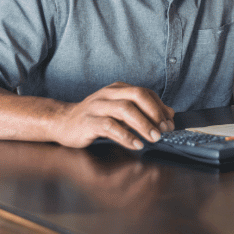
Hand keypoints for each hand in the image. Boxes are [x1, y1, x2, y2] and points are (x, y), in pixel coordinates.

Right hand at [54, 82, 174, 149]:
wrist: (63, 122)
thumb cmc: (95, 118)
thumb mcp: (120, 111)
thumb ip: (142, 111)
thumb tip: (169, 114)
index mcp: (118, 89)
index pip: (145, 93)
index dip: (160, 107)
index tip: (170, 123)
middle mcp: (108, 94)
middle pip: (137, 95)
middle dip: (154, 112)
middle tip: (164, 129)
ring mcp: (97, 106)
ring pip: (124, 109)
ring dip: (143, 124)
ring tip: (154, 138)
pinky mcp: (88, 122)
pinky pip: (109, 126)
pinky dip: (125, 136)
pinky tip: (136, 144)